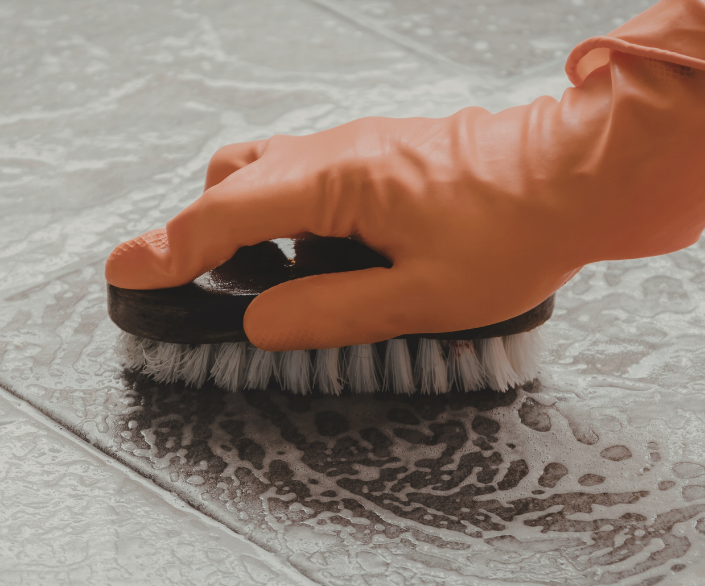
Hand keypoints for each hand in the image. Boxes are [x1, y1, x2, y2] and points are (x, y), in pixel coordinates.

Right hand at [105, 0, 704, 350]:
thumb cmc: (515, 233)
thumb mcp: (421, 298)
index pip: (227, 213)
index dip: (170, 246)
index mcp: (337, 179)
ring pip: (273, 172)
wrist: (581, 178)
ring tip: (264, 288)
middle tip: (190, 288)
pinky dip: (291, 216)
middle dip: (202, 230)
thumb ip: (330, 313)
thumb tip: (258, 321)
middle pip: (235, 177)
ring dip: (250, 223)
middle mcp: (338, 150)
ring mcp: (361, 146)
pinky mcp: (384, 156)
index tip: (124, 272)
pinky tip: (322, 262)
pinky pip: (311, 177)